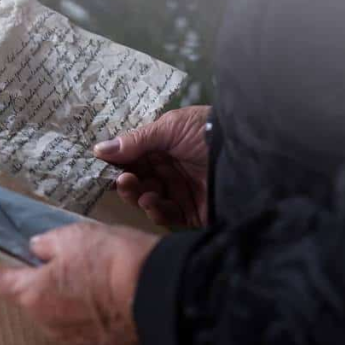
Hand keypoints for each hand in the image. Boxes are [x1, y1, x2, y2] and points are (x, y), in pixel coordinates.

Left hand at [0, 222, 158, 344]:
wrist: (159, 292)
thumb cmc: (112, 260)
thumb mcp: (74, 235)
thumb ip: (46, 243)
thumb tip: (37, 249)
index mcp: (33, 295)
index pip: (1, 282)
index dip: (5, 267)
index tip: (13, 258)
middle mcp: (46, 324)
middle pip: (32, 301)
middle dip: (43, 284)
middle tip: (68, 265)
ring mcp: (73, 341)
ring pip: (59, 318)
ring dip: (67, 303)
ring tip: (94, 284)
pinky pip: (85, 332)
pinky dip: (91, 320)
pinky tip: (110, 304)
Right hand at [94, 105, 210, 228]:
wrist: (246, 156)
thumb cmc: (207, 134)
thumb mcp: (170, 128)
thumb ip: (135, 141)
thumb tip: (98, 149)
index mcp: (165, 148)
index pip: (134, 159)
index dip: (118, 164)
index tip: (102, 166)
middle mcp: (171, 171)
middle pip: (138, 182)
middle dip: (127, 183)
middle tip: (122, 180)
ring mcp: (180, 193)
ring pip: (147, 200)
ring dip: (138, 197)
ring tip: (141, 192)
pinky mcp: (190, 213)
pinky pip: (165, 217)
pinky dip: (155, 211)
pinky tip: (152, 202)